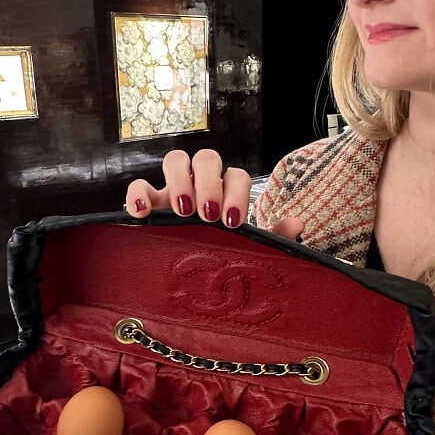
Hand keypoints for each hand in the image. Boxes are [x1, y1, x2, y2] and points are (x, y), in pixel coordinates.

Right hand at [125, 148, 303, 239]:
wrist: (192, 276)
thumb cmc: (222, 255)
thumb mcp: (247, 250)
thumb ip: (273, 236)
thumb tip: (297, 225)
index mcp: (228, 192)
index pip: (236, 175)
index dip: (235, 193)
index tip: (232, 221)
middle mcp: (201, 183)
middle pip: (207, 157)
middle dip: (209, 182)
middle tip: (208, 215)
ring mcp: (173, 189)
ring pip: (176, 159)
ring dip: (180, 180)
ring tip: (183, 212)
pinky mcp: (148, 202)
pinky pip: (139, 186)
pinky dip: (138, 194)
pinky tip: (141, 213)